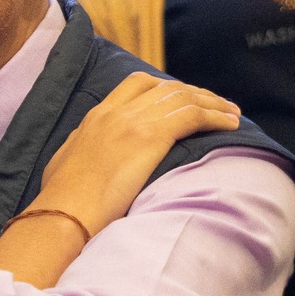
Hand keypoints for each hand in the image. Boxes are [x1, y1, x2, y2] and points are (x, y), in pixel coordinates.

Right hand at [34, 74, 240, 233]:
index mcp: (97, 115)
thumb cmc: (62, 200)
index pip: (137, 84)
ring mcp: (134, 121)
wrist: (63, 211)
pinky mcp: (150, 136)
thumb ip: (83, 147)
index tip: (183, 100)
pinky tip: (231, 125)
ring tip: (232, 115)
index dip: (166, 88)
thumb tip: (90, 150)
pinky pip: (193, 116)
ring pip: (184, 98)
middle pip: (166, 87)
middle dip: (195, 93)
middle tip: (217, 105)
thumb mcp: (66, 162)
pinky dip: (215, 117)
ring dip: (213, 104)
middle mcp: (117, 111)